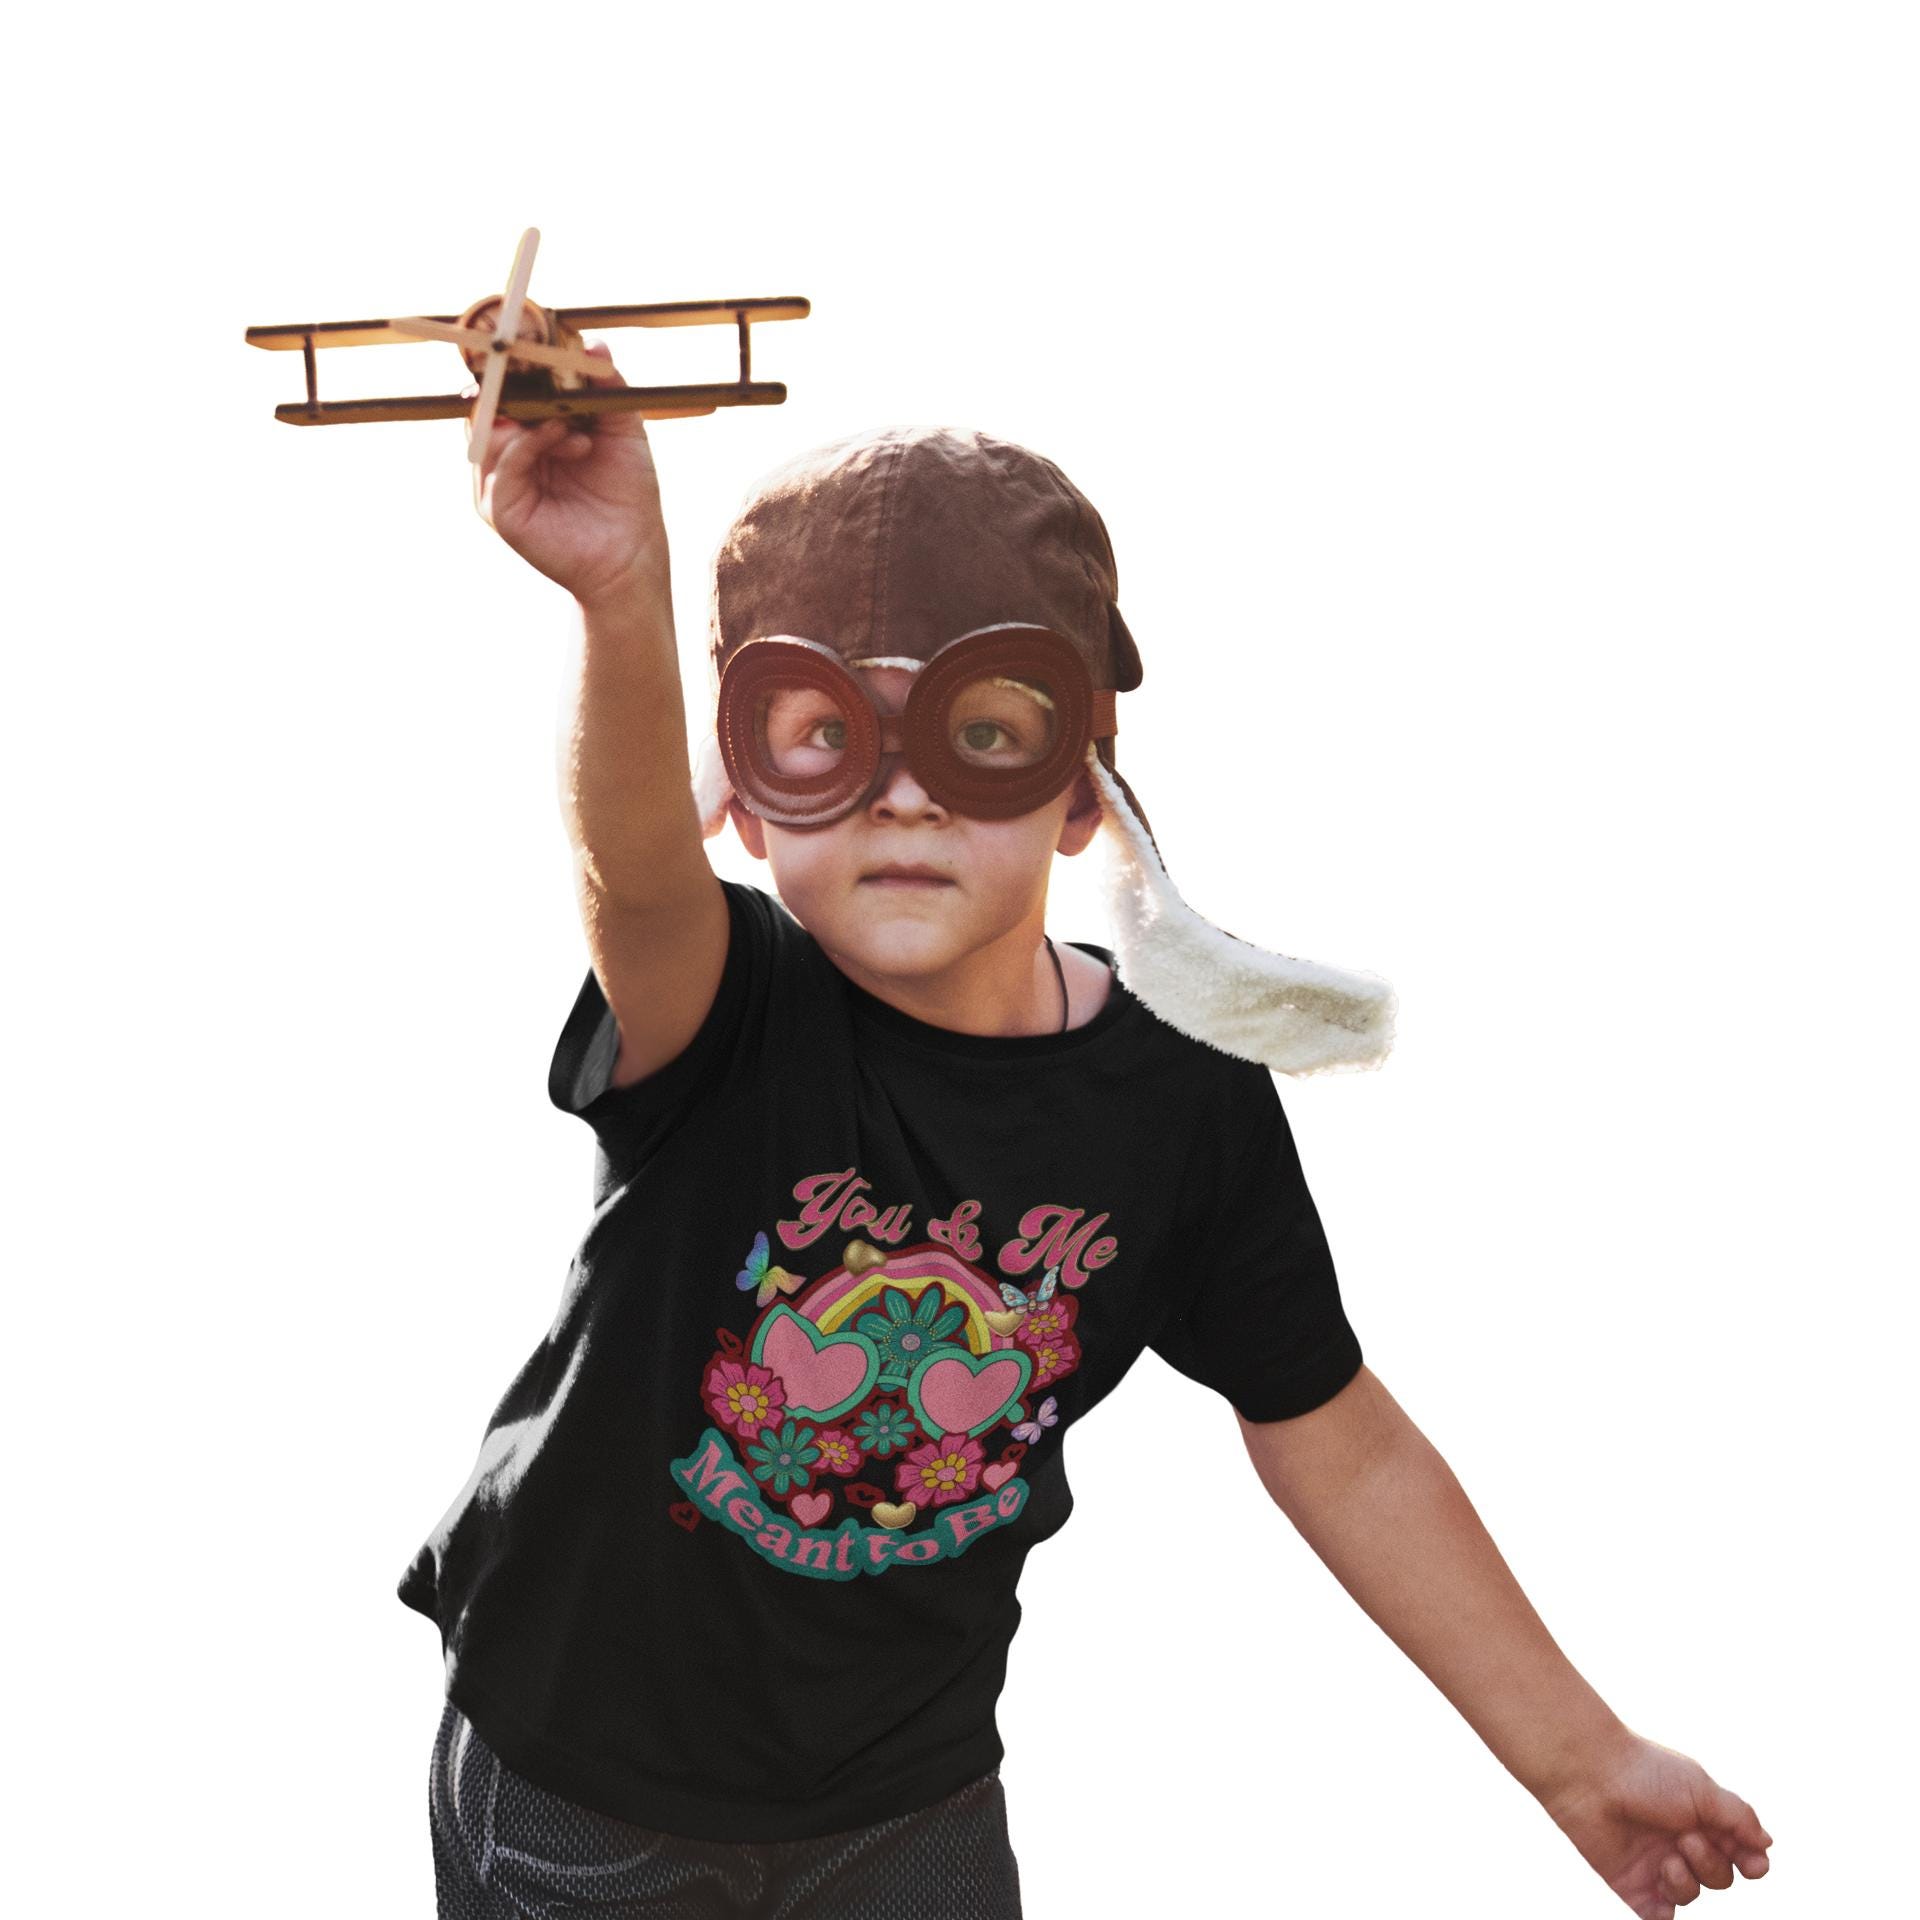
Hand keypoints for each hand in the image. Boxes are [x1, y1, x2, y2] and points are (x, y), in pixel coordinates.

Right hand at [468, 342, 669, 613]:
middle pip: (486, 400)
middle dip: (511, 377)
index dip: (514, 359)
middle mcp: (507, 453)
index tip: (532, 330)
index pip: (506, 386)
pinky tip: (569, 439)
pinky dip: (531, 443)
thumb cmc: (628, 496)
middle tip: (537, 357)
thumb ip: (606, 387)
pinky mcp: (500, 508)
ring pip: (489, 428)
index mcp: (529, 430)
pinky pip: (501, 464)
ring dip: (531, 414)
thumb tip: (595, 342)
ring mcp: (498, 481)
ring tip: (574, 424)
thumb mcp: (622, 430)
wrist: (634, 555)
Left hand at [1541, 1731, 1772, 1917]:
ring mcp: (1654, 1864)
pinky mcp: (1629, 1883)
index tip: (1751, 1863)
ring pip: (1691, 1896)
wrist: (1587, 1773)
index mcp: (1700, 1818)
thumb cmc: (1644, 1772)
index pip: (1740, 1853)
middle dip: (1711, 1864)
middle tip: (1686, 1839)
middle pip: (1720, 1878)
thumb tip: (1767, 1844)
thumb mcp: (1701, 1788)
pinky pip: (1656, 1916)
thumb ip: (1738, 1817)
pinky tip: (1660, 1904)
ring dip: (1686, 1883)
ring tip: (1666, 1860)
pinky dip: (1662, 1917)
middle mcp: (1679, 1842)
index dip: (1751, 1864)